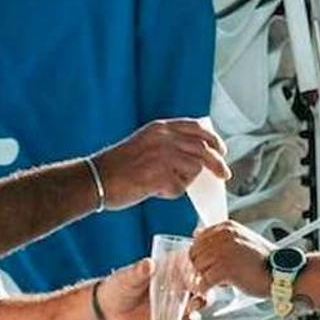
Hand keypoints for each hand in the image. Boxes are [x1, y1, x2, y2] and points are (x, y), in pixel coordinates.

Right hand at [93, 119, 229, 210]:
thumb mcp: (144, 142)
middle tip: (224, 175)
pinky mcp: (162, 176)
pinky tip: (154, 190)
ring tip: (164, 184)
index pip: (197, 127)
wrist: (95, 179)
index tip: (221, 150)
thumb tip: (194, 157)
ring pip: (194, 169)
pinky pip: (180, 188)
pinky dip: (171, 193)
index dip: (213, 139)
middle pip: (204, 148)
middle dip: (217, 163)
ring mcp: (164, 156)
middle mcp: (165, 138)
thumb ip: (168, 144)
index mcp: (160, 127)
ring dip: (185, 180)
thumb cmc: (117, 166)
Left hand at [95, 258, 204, 319]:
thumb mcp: (128, 277)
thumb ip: (140, 271)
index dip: (198, 265)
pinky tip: (186, 319)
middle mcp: (177, 283)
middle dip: (205, 285)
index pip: (190, 262)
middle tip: (198, 289)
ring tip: (193, 304)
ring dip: (201, 302)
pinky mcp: (174, 319)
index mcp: (168, 267)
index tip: (197, 270)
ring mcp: (177, 301)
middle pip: (200, 282)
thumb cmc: (118, 286)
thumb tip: (149, 264)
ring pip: (199, 300)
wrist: (109, 310)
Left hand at [188, 221, 275, 298]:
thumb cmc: (264, 261)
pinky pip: (204, 281)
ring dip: (203, 278)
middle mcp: (224, 236)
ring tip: (218, 282)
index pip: (198, 239)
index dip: (199, 255)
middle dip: (199, 268)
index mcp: (227, 228)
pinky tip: (215, 289)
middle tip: (209, 276)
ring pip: (197, 268)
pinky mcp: (225, 269)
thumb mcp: (242, 240)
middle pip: (195, 253)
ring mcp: (224, 252)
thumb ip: (221, 238)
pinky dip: (206, 289)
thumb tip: (197, 235)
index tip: (205, 265)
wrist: (280, 273)